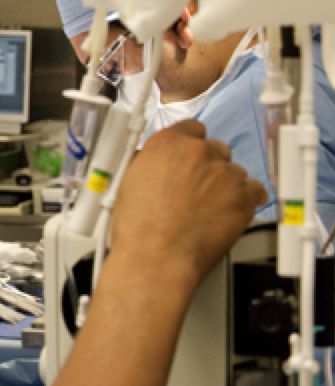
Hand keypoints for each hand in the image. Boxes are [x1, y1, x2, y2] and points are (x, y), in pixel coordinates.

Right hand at [112, 120, 267, 287]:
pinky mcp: (244, 194)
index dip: (191, 146)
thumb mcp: (129, 181)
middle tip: (197, 190)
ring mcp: (223, 172)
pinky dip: (246, 200)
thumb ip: (153, 162)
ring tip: (208, 209)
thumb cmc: (138, 229)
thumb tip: (160, 163)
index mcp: (166, 143)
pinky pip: (255, 190)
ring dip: (226, 185)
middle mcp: (197, 151)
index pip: (191, 128)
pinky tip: (227, 212)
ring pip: (234, 171)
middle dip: (209, 167)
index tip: (191, 159)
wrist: (156, 257)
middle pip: (215, 149)